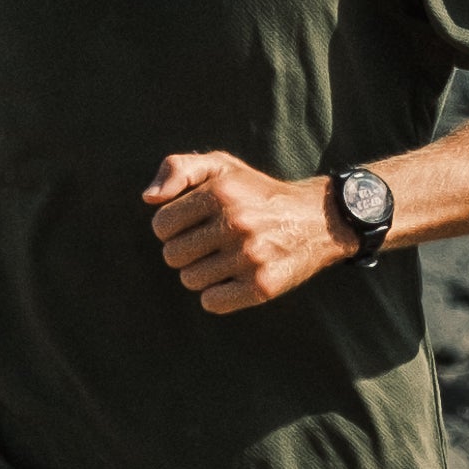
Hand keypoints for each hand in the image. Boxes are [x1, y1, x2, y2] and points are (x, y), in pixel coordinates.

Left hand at [144, 148, 340, 315]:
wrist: (319, 220)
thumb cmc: (257, 193)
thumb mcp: (222, 166)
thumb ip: (179, 169)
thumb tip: (149, 197)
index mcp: (220, 191)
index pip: (161, 226)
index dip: (173, 228)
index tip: (194, 225)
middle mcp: (236, 222)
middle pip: (173, 256)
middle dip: (186, 252)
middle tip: (210, 244)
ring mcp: (250, 256)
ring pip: (190, 280)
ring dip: (202, 274)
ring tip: (225, 260)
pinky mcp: (263, 285)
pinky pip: (212, 302)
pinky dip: (217, 296)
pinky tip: (233, 280)